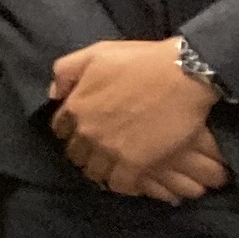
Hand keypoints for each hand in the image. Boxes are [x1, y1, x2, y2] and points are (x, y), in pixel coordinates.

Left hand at [48, 40, 223, 198]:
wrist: (184, 74)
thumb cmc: (142, 60)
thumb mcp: (96, 53)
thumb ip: (66, 70)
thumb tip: (54, 94)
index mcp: (76, 106)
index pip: (60, 129)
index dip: (71, 131)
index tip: (84, 131)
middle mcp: (88, 131)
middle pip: (76, 154)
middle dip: (85, 152)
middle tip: (101, 150)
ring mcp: (110, 149)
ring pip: (95, 172)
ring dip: (102, 170)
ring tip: (115, 165)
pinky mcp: (135, 163)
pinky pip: (120, 184)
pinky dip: (123, 184)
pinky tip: (131, 177)